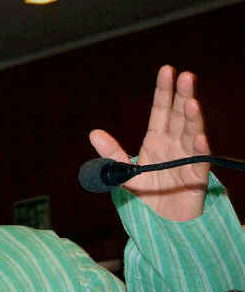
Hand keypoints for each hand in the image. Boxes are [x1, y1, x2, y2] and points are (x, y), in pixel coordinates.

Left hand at [89, 65, 209, 220]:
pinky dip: (199, 150)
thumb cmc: (147, 193)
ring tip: (191, 102)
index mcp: (157, 139)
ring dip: (193, 118)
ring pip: (192, 134)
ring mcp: (187, 159)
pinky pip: (199, 163)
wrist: (162, 222)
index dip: (164, 91)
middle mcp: (175, 144)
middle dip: (183, 96)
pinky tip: (198, 136)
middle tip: (186, 76)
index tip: (167, 70)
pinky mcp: (196, 179)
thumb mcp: (123, 173)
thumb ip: (111, 154)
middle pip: (180, 116)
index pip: (162, 109)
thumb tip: (93, 133)